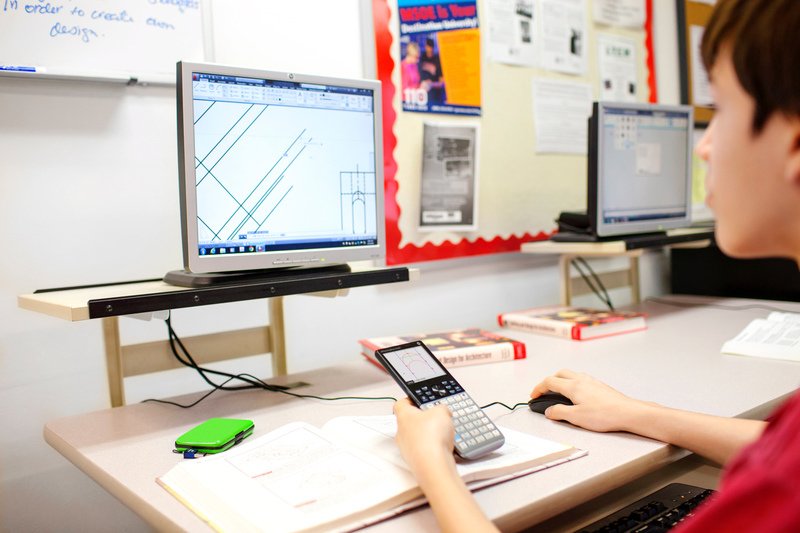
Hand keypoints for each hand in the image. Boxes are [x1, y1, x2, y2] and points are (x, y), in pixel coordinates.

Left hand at [393, 398, 455, 478]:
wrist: (433, 465)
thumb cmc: (431, 438)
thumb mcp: (442, 412)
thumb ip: (441, 408)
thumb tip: (442, 411)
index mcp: (403, 417)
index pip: (401, 403)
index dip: (410, 400)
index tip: (418, 399)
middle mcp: (401, 433)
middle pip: (410, 422)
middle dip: (424, 420)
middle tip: (436, 418)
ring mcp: (407, 449)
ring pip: (417, 438)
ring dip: (429, 436)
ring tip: (443, 435)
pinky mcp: (415, 462)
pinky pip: (424, 451)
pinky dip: (433, 449)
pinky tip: (443, 448)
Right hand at [530, 369, 644, 432]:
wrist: (628, 412)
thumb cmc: (604, 415)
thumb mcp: (576, 417)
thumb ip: (559, 413)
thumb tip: (549, 411)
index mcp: (573, 386)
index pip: (549, 382)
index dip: (538, 388)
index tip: (533, 396)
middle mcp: (581, 380)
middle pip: (559, 374)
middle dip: (549, 381)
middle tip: (544, 392)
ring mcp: (592, 381)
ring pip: (571, 375)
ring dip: (561, 381)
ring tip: (559, 393)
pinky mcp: (600, 386)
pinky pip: (581, 379)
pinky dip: (572, 383)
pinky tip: (577, 395)